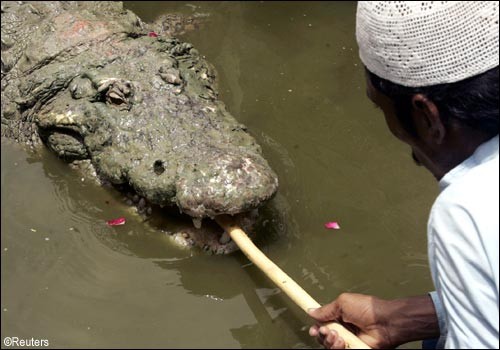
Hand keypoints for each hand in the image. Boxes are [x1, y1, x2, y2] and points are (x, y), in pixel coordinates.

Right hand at [308, 293, 438, 348]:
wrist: (385, 322)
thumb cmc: (368, 309)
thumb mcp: (343, 303)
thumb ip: (326, 310)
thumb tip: (312, 311)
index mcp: (339, 318)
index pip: (323, 326)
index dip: (317, 329)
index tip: (314, 330)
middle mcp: (343, 331)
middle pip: (324, 338)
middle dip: (323, 335)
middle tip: (329, 331)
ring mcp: (349, 342)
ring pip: (330, 347)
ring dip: (330, 342)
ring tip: (338, 337)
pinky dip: (338, 348)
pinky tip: (343, 342)